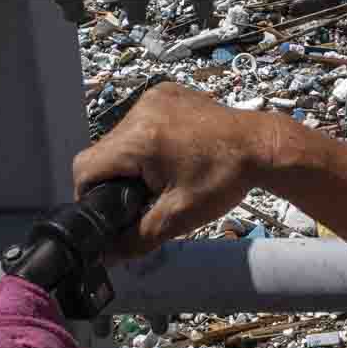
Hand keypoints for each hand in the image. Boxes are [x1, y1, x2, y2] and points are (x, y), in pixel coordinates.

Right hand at [71, 82, 272, 258]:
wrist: (260, 146)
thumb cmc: (226, 177)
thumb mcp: (178, 217)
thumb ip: (136, 238)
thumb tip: (108, 254)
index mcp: (140, 138)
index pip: (86, 167)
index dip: (89, 194)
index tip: (108, 209)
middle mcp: (142, 110)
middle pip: (103, 151)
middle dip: (115, 177)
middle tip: (141, 196)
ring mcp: (155, 97)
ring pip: (120, 135)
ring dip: (130, 158)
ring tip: (158, 176)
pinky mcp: (167, 93)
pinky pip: (140, 119)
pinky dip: (146, 139)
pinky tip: (169, 155)